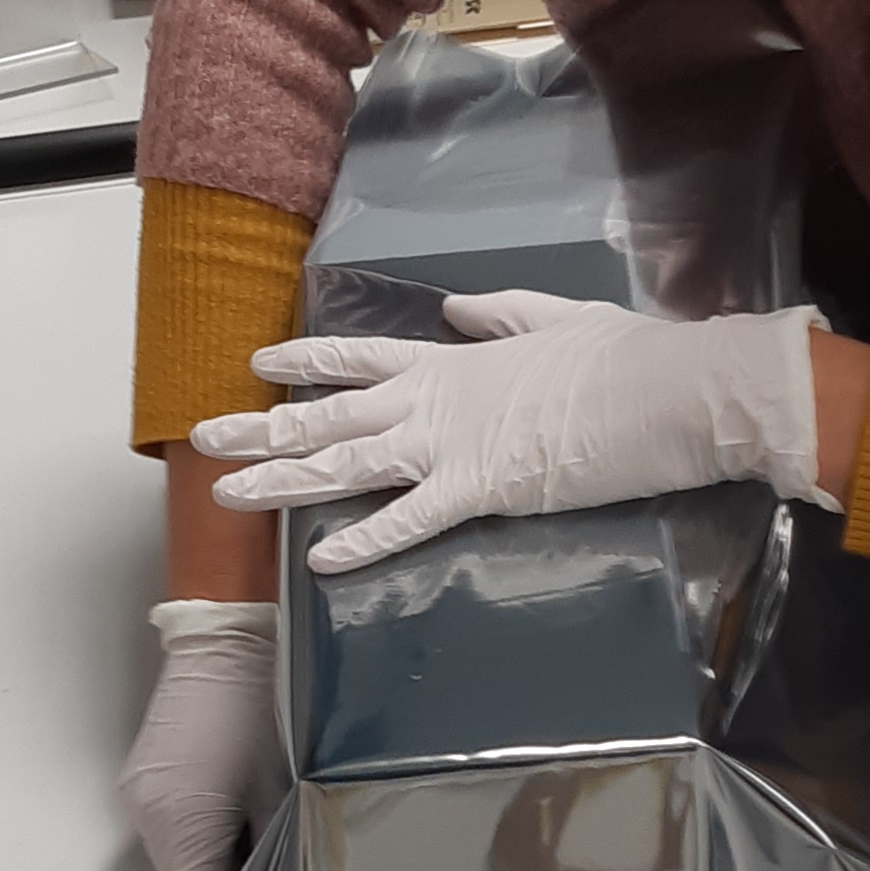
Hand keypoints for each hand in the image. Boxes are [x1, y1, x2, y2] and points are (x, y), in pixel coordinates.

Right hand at [119, 601, 283, 870]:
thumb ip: (283, 854)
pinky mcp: (147, 782)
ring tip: (271, 870)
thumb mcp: (286, 788)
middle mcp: (148, 819)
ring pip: (179, 869)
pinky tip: (247, 830)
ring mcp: (142, 799)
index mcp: (181, 824)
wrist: (225, 637)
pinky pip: (175, 835)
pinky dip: (208, 846)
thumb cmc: (264, 705)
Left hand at [191, 288, 832, 575]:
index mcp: (455, 360)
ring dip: (283, 479)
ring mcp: (453, 443)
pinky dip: (363, 538)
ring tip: (228, 494)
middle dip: (262, 426)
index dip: (306, 361)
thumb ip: (500, 315)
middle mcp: (436, 399)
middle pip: (330, 412)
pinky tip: (319, 558)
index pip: (361, 357)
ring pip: (348, 461)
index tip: (259, 363)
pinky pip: (410, 519)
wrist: (665, 388)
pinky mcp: (482, 488)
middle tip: (204, 438)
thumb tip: (457, 311)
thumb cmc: (624, 357)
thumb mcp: (558, 318)